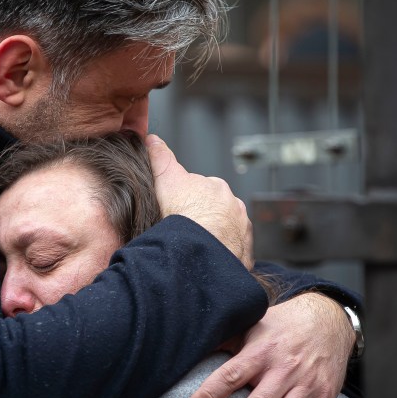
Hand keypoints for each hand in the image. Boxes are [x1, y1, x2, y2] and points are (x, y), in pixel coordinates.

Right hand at [146, 134, 252, 269]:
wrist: (197, 250)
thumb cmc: (182, 216)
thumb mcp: (165, 180)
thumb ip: (160, 159)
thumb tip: (153, 140)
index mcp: (218, 188)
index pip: (203, 190)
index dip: (188, 200)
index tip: (178, 210)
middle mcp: (234, 207)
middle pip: (217, 210)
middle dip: (204, 218)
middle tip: (185, 230)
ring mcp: (241, 231)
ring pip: (227, 231)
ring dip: (215, 237)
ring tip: (195, 246)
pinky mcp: (243, 253)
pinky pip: (234, 252)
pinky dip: (223, 254)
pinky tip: (208, 258)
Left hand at [182, 291, 353, 397]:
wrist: (330, 318)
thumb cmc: (284, 323)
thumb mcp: (253, 323)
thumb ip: (228, 340)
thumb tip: (193, 349)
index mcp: (260, 351)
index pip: (230, 376)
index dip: (209, 396)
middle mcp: (283, 369)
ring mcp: (305, 384)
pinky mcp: (324, 396)